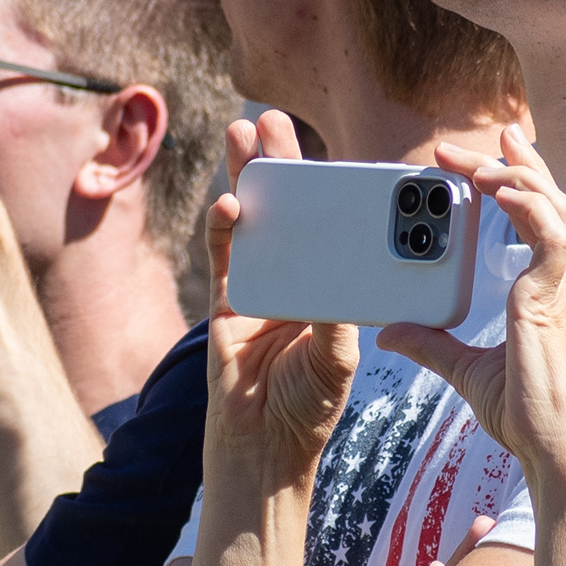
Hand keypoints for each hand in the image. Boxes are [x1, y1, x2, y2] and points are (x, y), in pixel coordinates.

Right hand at [202, 114, 361, 481]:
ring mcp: (257, 285)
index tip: (337, 152)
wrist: (267, 446)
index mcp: (327, 283)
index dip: (329, 188)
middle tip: (276, 118)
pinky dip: (224, 228)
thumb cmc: (310, 404)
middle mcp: (293, 275)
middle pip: (287, 207)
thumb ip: (335, 315)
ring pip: (252, 219)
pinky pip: (224, 256)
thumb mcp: (337, 356)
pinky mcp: (226, 303)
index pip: (330, 224)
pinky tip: (230, 203)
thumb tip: (342, 275)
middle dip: (281, 161)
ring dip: (246, 176)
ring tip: (243, 133)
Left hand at [383, 125, 565, 492]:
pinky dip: (526, 203)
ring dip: (515, 174)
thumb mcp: (466, 370)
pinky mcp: (557, 296)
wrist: (556, 448)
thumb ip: (432, 344)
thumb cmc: (526, 414)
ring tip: (476, 163)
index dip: (522, 179)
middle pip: (551, 199)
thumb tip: (392, 331)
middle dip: (514, 162)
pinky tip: (496, 189)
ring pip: (555, 205)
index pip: (543, 217)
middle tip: (476, 142)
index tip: (493, 154)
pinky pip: (550, 232)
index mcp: (553, 290)